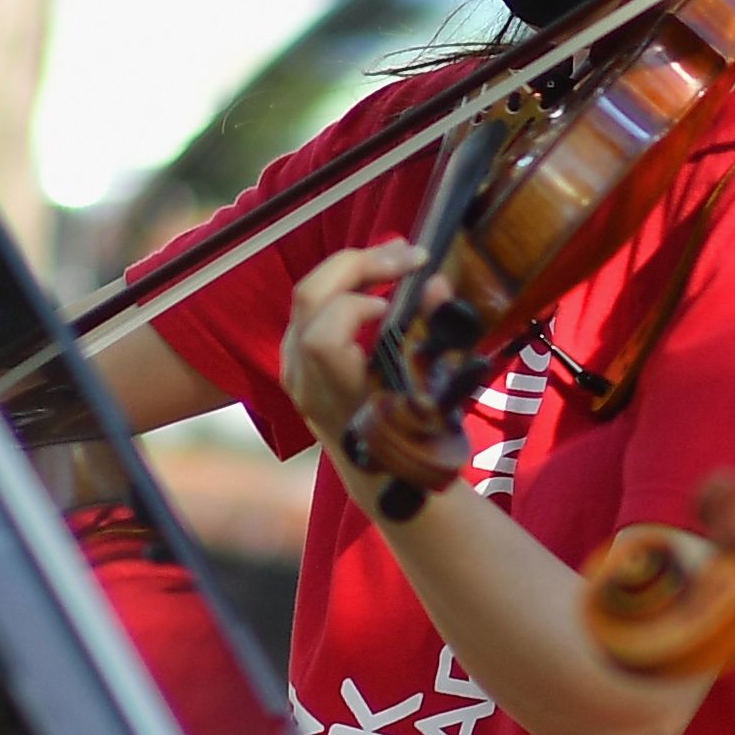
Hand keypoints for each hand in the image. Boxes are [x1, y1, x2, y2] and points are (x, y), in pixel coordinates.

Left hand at [280, 240, 425, 455]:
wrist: (386, 481)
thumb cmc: (419, 442)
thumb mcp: (439, 398)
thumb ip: (436, 337)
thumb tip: (435, 284)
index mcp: (337, 397)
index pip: (324, 337)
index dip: (358, 308)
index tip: (399, 302)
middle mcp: (307, 383)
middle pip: (308, 298)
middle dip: (358, 264)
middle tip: (407, 254)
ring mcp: (295, 372)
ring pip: (306, 299)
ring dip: (351, 271)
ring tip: (395, 261)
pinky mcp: (297, 363)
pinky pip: (311, 310)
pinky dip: (342, 288)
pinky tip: (376, 284)